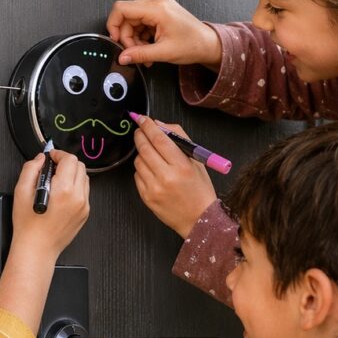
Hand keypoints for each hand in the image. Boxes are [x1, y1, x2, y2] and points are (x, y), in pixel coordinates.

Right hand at [0, 150, 89, 331]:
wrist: (37, 249)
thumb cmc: (28, 226)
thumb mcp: (21, 192)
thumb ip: (31, 170)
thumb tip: (40, 159)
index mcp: (64, 190)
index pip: (70, 160)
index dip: (59, 154)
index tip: (50, 157)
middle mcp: (77, 197)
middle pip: (80, 166)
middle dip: (66, 163)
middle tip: (52, 168)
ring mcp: (83, 206)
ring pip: (84, 178)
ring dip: (72, 174)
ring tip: (56, 181)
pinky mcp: (84, 213)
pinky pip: (84, 192)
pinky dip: (75, 187)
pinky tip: (61, 194)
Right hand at [106, 0, 221, 67]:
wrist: (208, 43)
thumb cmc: (193, 44)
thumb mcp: (164, 52)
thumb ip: (139, 54)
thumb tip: (123, 56)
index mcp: (157, 8)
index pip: (122, 8)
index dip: (113, 24)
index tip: (115, 39)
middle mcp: (156, 1)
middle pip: (126, 17)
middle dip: (127, 37)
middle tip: (135, 52)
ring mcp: (157, 4)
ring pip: (132, 21)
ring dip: (134, 38)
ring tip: (145, 52)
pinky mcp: (158, 10)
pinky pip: (140, 21)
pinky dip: (140, 36)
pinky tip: (149, 46)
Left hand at [132, 115, 216, 238]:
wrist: (199, 219)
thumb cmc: (200, 189)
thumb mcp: (197, 161)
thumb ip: (179, 139)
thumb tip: (159, 125)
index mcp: (182, 166)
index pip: (159, 139)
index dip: (148, 126)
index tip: (142, 119)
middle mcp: (166, 177)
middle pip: (144, 148)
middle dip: (140, 135)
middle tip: (140, 131)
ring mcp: (154, 188)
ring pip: (138, 161)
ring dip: (142, 153)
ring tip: (152, 155)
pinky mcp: (146, 197)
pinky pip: (137, 175)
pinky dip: (142, 169)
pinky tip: (153, 171)